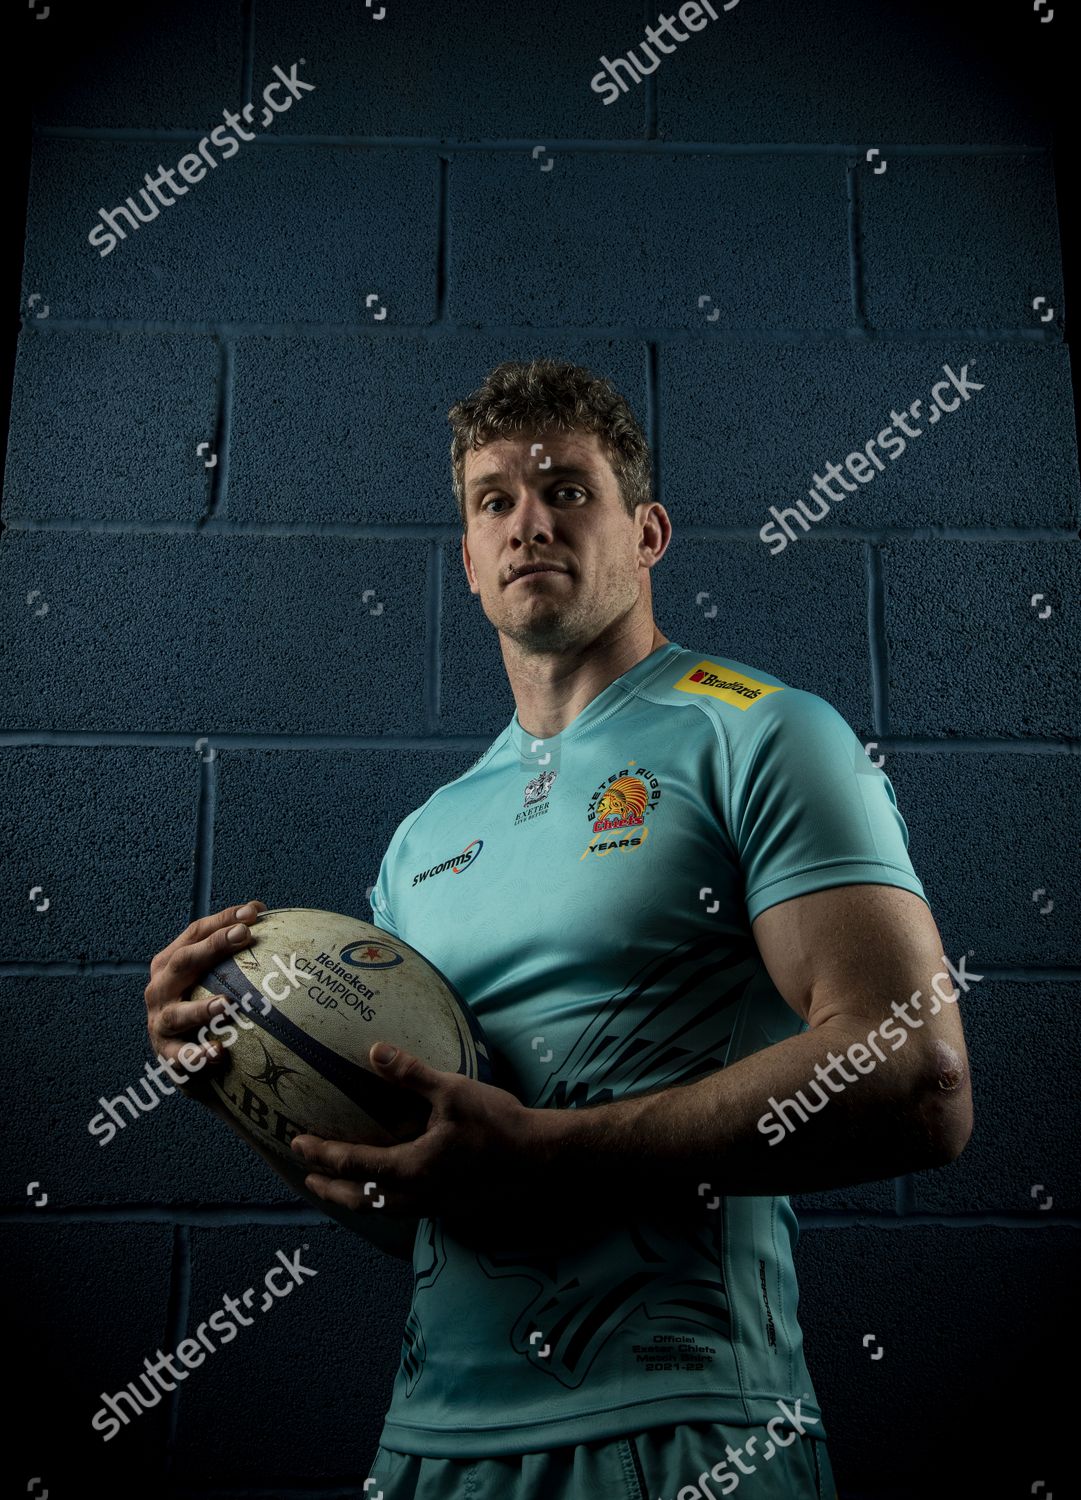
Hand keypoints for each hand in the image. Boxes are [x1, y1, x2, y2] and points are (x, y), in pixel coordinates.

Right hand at [144, 899, 267, 1077]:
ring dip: (200, 1009)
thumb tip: (262, 911)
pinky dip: (197, 1055)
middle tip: (243, 935)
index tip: (254, 912)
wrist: (183, 1058)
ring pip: (177, 1014)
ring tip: (226, 1004)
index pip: (195, 933)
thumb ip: (231, 946)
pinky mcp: (166, 1055)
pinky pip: (181, 1058)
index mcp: (170, 963)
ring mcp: (159, 1022)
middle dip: (212, 946)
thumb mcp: (212, 973)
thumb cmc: (202, 1002)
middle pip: (183, 962)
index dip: (223, 920)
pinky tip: (218, 1052)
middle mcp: (160, 988)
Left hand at [291, 1041, 601, 1251]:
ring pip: (380, 1209)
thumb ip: (411, 1074)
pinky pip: (402, 1209)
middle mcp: (416, 1196)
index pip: (351, 1164)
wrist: (539, 1158)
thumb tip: (374, 1050)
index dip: (320, 1154)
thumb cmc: (497, 1123)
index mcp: (410, 1168)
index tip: (296, 1142)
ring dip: (354, 1199)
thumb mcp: (452, 1091)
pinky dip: (381, 1201)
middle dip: (329, 1188)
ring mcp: (433, 1207)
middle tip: (305, 1176)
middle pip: (359, 1199)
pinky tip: (388, 1189)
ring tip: (339, 1188)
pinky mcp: (449, 1207)